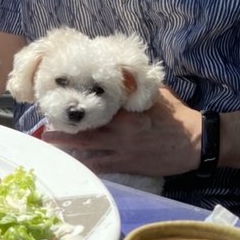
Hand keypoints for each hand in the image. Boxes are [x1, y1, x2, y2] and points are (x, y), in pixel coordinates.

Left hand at [40, 87, 201, 176]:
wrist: (196, 143)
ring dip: (66, 145)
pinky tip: (68, 164)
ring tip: (48, 142)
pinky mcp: (125, 165)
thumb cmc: (175, 116)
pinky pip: (99, 166)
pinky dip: (83, 164)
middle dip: (63, 126)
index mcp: (126, 111)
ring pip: (86, 147)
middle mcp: (119, 130)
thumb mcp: (156, 94)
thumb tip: (118, 73)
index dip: (76, 105)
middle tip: (43, 125)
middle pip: (85, 127)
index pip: (95, 106)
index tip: (59, 101)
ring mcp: (120, 149)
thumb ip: (134, 87)